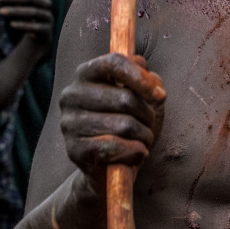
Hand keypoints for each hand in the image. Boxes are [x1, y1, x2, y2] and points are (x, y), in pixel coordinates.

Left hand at [0, 0, 53, 48]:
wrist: (40, 32)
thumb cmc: (28, 12)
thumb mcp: (21, 1)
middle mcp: (46, 2)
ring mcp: (48, 16)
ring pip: (33, 11)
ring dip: (16, 11)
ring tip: (0, 11)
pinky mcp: (47, 29)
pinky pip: (35, 26)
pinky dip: (23, 25)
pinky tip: (11, 24)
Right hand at [59, 53, 166, 191]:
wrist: (111, 166)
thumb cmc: (130, 123)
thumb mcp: (144, 96)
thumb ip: (147, 78)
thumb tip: (143, 67)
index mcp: (87, 73)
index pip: (115, 62)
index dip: (142, 78)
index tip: (160, 95)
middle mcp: (72, 95)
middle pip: (125, 98)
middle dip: (147, 115)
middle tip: (148, 124)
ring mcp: (70, 123)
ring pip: (125, 125)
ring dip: (144, 136)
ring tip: (141, 140)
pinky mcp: (74, 150)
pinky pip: (116, 148)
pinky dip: (135, 153)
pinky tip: (136, 154)